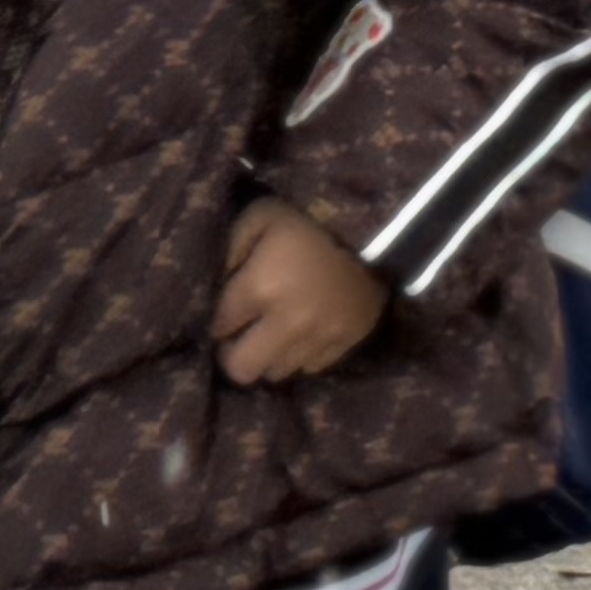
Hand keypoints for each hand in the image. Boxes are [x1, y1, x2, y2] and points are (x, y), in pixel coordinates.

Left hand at [211, 198, 387, 384]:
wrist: (377, 226)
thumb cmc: (308, 218)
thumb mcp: (260, 217)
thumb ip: (229, 249)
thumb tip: (213, 284)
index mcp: (261, 287)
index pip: (218, 327)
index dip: (216, 320)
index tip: (223, 311)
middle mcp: (288, 322)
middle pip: (243, 370)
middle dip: (235, 353)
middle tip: (241, 334)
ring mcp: (320, 338)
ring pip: (276, 372)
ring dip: (270, 354)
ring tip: (275, 328)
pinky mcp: (346, 344)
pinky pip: (310, 367)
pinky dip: (302, 352)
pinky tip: (305, 327)